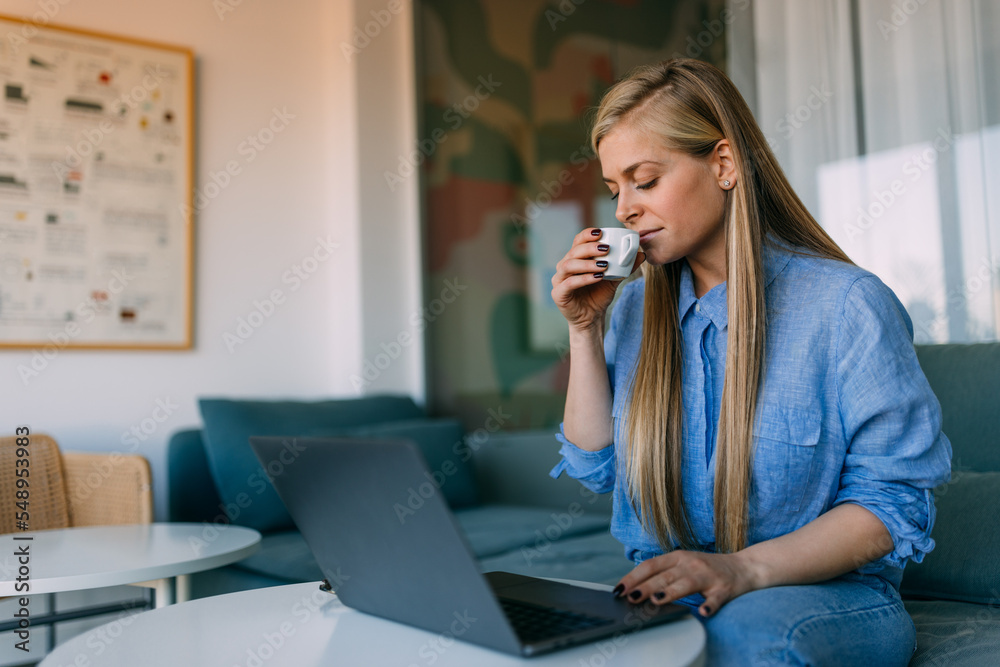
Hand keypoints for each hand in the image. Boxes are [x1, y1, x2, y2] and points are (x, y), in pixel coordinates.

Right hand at [550, 228, 644, 330]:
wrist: (592, 318)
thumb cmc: (599, 295)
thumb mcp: (614, 279)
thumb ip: (625, 267)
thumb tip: (641, 254)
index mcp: (575, 259)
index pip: (578, 241)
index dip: (587, 235)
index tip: (601, 233)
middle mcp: (564, 266)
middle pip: (574, 251)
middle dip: (590, 247)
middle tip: (606, 249)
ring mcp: (559, 280)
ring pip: (568, 265)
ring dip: (587, 263)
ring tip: (603, 265)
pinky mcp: (558, 294)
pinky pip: (569, 283)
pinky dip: (584, 278)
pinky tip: (597, 277)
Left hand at [613, 550, 760, 617]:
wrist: (744, 567)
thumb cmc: (707, 568)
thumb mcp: (683, 565)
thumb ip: (663, 574)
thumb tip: (636, 588)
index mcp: (678, 557)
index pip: (651, 566)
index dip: (633, 577)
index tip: (619, 589)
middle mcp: (691, 564)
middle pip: (664, 576)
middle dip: (646, 586)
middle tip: (631, 597)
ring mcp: (708, 576)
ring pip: (686, 583)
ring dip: (670, 592)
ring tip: (656, 600)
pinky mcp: (724, 589)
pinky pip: (715, 599)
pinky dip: (709, 605)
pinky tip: (702, 612)